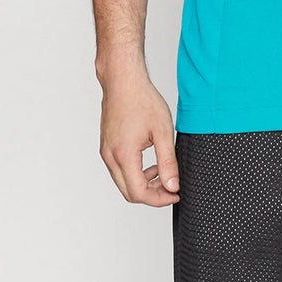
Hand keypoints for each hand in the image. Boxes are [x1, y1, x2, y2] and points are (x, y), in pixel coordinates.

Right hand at [99, 73, 178, 205]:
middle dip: (152, 195)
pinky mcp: (106, 147)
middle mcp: (110, 157)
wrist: (123, 81)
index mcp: (124, 155)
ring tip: (163, 173)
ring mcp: (106, 152)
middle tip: (171, 187)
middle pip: (129, 193)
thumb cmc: (141, 100)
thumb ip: (168, 162)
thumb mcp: (162, 132)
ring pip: (123, 183)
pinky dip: (134, 174)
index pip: (139, 193)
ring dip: (143, 185)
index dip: (160, 199)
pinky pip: (119, 171)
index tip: (175, 194)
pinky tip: (150, 164)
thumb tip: (173, 185)